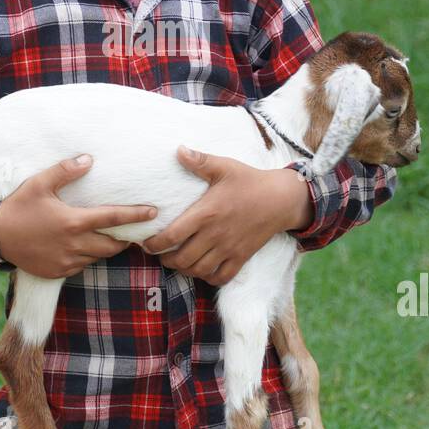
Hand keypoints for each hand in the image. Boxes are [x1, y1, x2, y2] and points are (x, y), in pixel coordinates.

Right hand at [0, 154, 156, 279]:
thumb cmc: (18, 207)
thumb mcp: (39, 184)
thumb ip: (65, 171)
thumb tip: (88, 159)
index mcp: (73, 221)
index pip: (113, 219)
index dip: (136, 215)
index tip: (153, 212)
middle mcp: (74, 244)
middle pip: (112, 245)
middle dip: (125, 239)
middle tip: (131, 231)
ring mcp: (67, 261)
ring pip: (98, 257)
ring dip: (106, 248)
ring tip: (109, 238)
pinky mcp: (58, 272)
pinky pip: (81, 266)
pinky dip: (87, 257)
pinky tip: (83, 247)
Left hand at [137, 146, 313, 286]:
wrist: (281, 199)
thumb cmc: (249, 181)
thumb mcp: (224, 167)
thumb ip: (200, 161)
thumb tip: (178, 149)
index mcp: (206, 213)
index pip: (172, 235)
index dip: (154, 244)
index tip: (147, 243)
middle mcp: (215, 235)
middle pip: (182, 258)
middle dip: (166, 259)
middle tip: (160, 254)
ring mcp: (229, 249)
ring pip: (198, 270)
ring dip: (184, 269)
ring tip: (177, 261)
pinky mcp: (241, 257)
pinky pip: (221, 278)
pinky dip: (208, 278)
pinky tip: (202, 269)